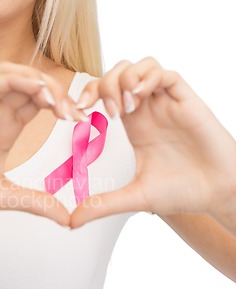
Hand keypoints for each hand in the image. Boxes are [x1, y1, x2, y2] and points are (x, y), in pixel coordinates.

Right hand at [0, 62, 84, 225]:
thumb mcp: (3, 196)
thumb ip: (35, 203)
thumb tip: (66, 219)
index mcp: (7, 129)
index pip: (41, 104)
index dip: (64, 106)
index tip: (82, 121)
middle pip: (34, 86)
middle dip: (59, 93)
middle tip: (76, 112)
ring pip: (17, 75)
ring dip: (41, 82)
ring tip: (57, 102)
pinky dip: (19, 79)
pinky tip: (37, 91)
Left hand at [71, 57, 235, 227]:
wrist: (217, 194)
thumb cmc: (181, 192)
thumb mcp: (134, 197)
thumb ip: (103, 205)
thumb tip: (71, 222)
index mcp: (132, 125)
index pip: (103, 93)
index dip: (87, 95)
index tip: (78, 114)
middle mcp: (147, 110)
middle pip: (118, 73)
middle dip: (104, 84)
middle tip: (107, 113)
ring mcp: (166, 103)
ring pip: (141, 66)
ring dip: (125, 78)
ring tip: (124, 106)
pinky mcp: (187, 101)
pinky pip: (166, 74)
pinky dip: (148, 78)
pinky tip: (139, 99)